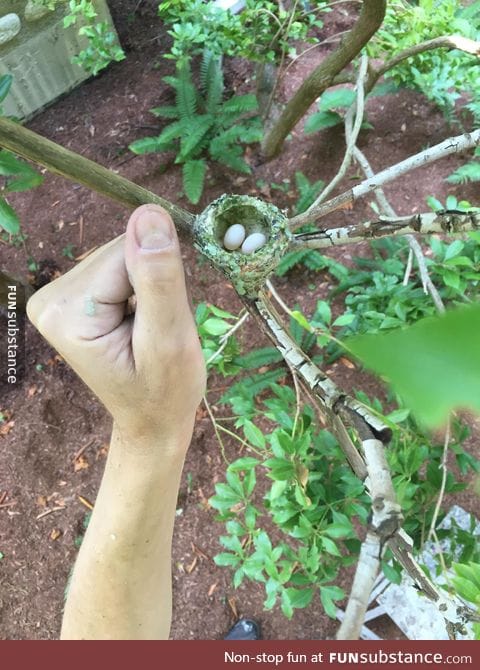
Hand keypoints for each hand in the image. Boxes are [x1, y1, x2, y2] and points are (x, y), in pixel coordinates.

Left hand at [27, 205, 205, 450]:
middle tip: (159, 329)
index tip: (164, 323)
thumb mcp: (169, 339)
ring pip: (123, 256)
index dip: (160, 282)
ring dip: (149, 286)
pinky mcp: (72, 296)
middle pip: (120, 252)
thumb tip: (149, 213)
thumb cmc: (165, 390)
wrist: (152, 418)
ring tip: (150, 329)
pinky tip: (140, 322)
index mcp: (67, 312)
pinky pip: (118, 267)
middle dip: (152, 283)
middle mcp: (51, 299)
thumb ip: (158, 278)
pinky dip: (141, 289)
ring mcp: (57, 297)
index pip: (126, 256)